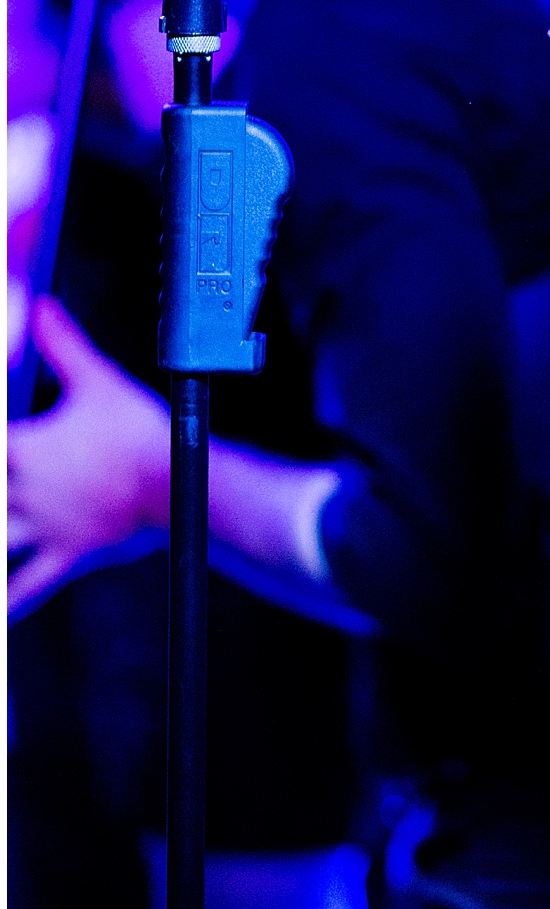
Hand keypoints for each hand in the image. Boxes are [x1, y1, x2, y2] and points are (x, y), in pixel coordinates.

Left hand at [7, 298, 168, 615]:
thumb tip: (41, 305)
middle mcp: (27, 491)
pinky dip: (8, 602)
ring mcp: (45, 526)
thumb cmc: (139, 432)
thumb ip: (62, 342)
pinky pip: (28, 584)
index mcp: (26, 447)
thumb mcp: (97, 379)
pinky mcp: (67, 553)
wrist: (174, 480)